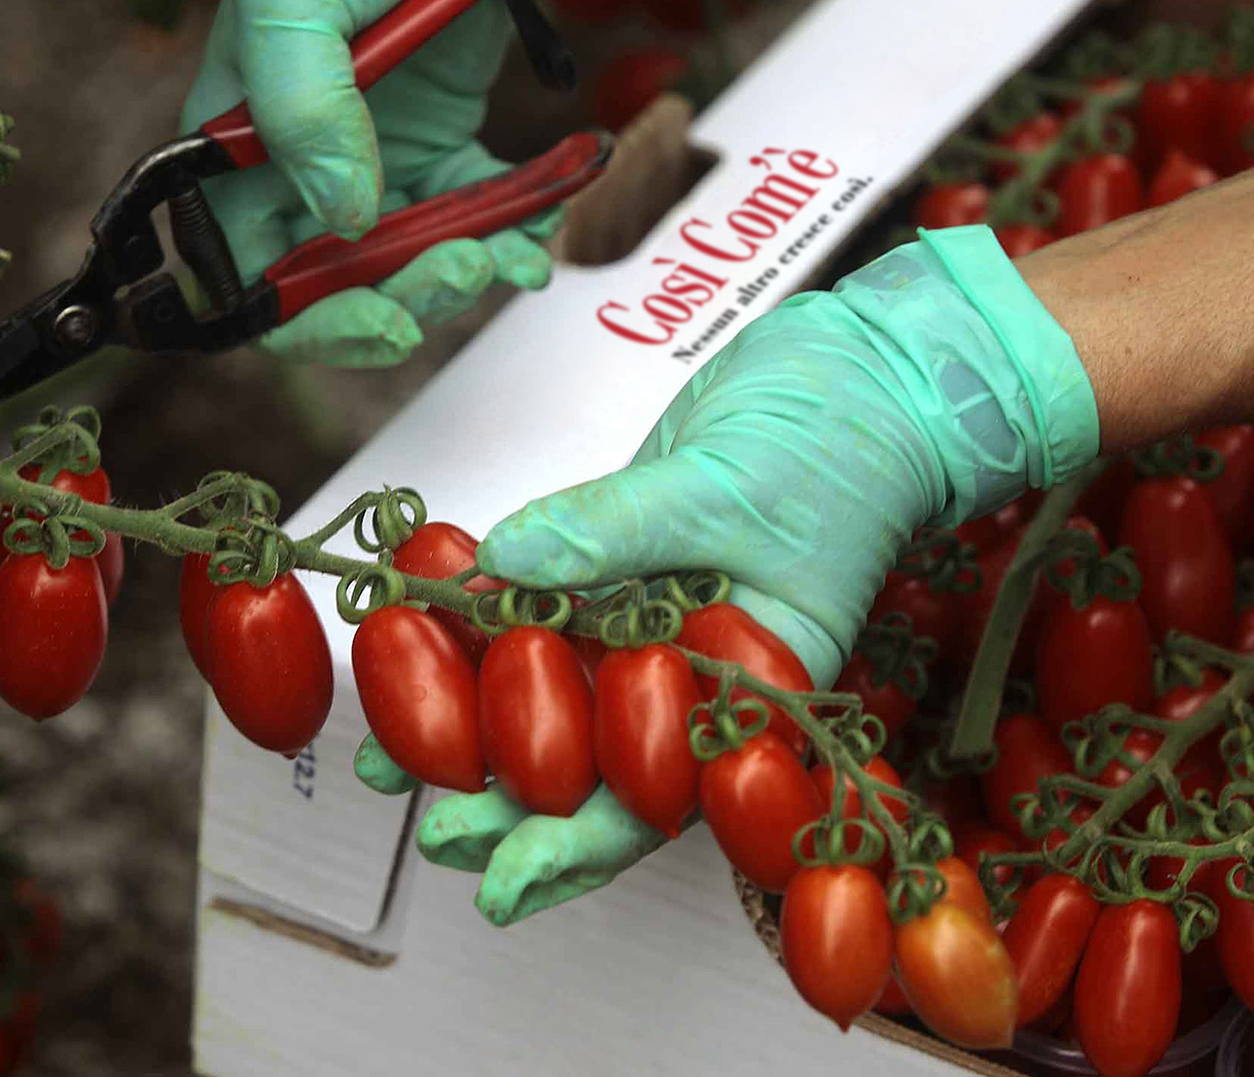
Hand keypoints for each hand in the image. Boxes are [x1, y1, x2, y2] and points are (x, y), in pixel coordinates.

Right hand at [179, 0, 610, 366]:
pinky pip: (465, 216)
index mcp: (231, 146)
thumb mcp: (300, 0)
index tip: (377, 322)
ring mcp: (369, 160)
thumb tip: (345, 221)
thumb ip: (305, 113)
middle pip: (332, 287)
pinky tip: (535, 233)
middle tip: (461, 271)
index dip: (302, 320)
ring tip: (510, 251)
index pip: (244, 273)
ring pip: (404, 265)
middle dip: (400, 300)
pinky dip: (504, 235)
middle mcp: (294, 166)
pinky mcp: (437, 144)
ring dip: (459, 274)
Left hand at [353, 225, 1102, 922]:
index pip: (662, 798)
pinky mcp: (619, 566)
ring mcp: (654, 623)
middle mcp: (698, 677)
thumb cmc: (844, 441)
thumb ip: (616, 533)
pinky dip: (482, 628)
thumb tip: (505, 569)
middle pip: (597, 767)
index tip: (504, 881)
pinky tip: (417, 643)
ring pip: (557, 696)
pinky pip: (540, 611)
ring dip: (478, 727)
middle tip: (433, 828)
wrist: (863, 371)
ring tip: (390, 767)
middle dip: (510, 806)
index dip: (580, 847)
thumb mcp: (728, 491)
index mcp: (754, 698)